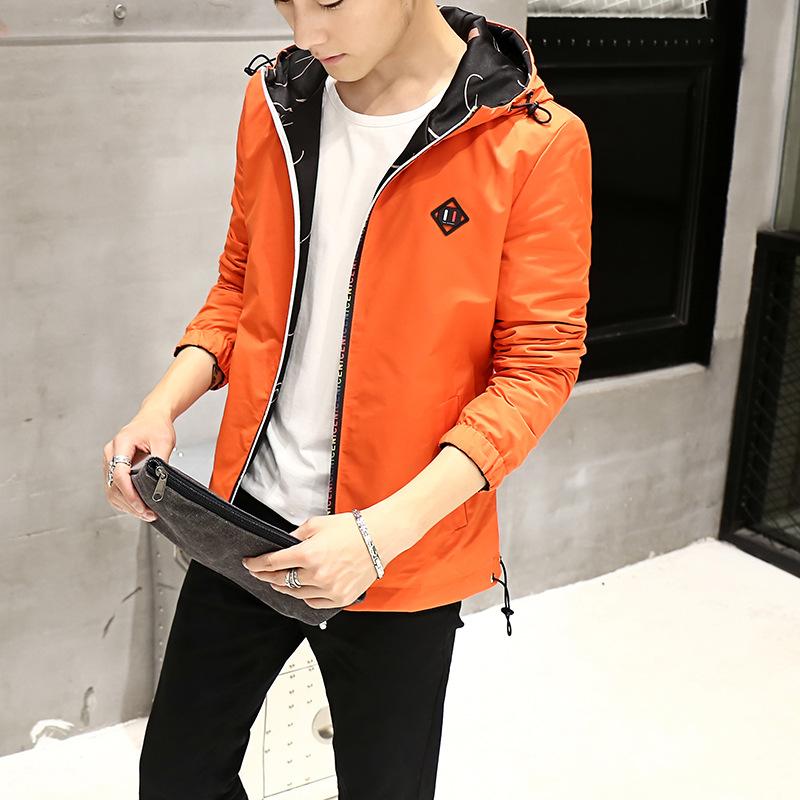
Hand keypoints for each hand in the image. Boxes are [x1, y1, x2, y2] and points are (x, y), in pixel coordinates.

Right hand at [102, 407, 175, 522]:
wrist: (152, 417)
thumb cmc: (157, 426)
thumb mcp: (164, 442)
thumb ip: (160, 463)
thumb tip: (159, 484)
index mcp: (121, 443)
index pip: (119, 473)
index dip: (129, 493)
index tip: (142, 506)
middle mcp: (111, 453)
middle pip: (113, 486)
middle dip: (130, 503)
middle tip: (149, 514)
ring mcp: (110, 461)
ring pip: (111, 490)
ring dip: (127, 505)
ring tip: (146, 513)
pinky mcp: (113, 467)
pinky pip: (114, 488)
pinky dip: (125, 500)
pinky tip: (138, 506)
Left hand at [241, 507, 398, 608]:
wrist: (379, 537)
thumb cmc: (351, 528)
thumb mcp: (316, 524)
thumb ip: (295, 536)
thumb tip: (282, 545)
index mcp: (308, 553)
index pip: (273, 563)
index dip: (257, 564)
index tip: (249, 563)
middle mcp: (317, 574)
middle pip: (281, 580)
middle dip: (266, 576)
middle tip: (260, 572)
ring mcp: (329, 589)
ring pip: (296, 594)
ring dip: (284, 587)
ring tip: (278, 581)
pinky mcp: (340, 597)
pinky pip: (314, 602)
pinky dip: (305, 596)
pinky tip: (301, 590)